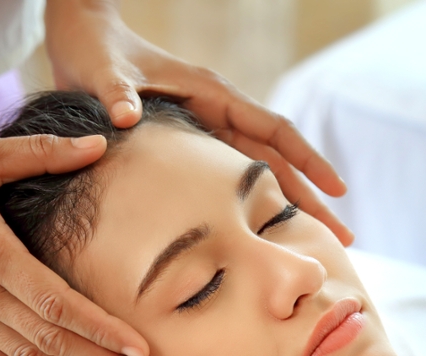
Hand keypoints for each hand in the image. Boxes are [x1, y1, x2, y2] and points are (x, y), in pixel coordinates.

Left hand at [44, 0, 353, 245]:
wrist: (81, 41)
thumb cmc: (97, 50)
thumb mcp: (104, 71)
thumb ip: (116, 93)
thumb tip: (125, 117)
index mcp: (212, 94)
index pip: (275, 129)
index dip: (308, 160)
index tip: (338, 189)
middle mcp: (218, 113)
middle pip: (278, 161)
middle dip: (311, 198)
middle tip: (344, 238)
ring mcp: (206, 131)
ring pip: (259, 174)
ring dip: (287, 207)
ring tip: (312, 244)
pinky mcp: (189, 147)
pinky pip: (228, 180)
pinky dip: (250, 205)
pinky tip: (258, 234)